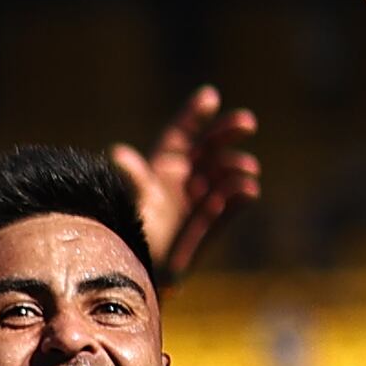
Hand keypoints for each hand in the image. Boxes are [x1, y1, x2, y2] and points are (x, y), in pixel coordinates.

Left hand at [116, 87, 263, 280]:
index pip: (181, 134)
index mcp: (162, 167)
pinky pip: (230, 206)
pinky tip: (247, 190)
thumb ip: (132, 179)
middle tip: (247, 123)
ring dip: (236, 167)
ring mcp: (200, 199)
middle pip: (209, 148)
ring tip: (245, 168)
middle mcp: (184, 179)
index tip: (211, 95)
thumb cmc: (128, 233)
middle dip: (227, 133)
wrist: (139, 270)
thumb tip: (118, 154)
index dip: (194, 115)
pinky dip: (239, 197)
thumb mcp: (129, 202)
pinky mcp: (211, 222)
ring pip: (224, 175)